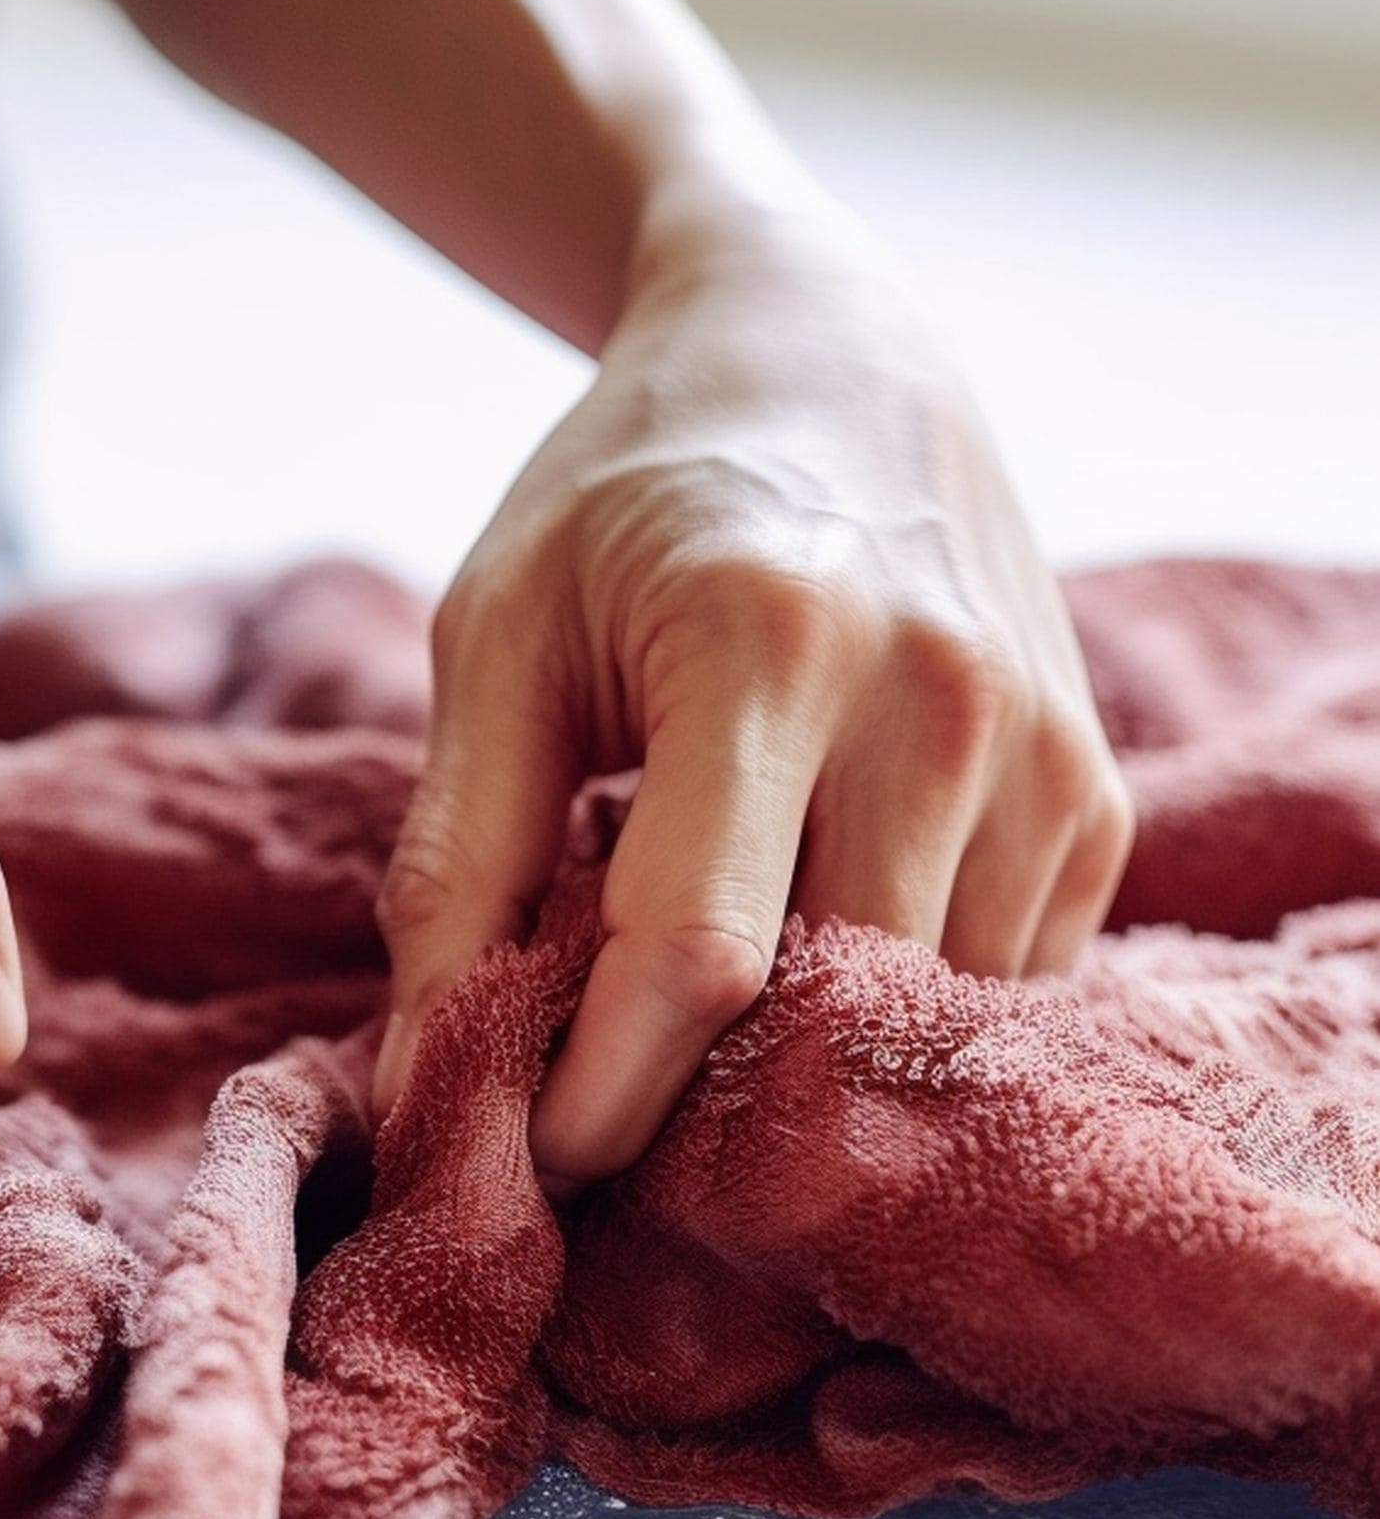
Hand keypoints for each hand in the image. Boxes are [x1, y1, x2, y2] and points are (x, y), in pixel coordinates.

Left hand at [371, 219, 1133, 1190]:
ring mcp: (1043, 748)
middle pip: (830, 1008)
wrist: (821, 354)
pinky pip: (1001, 982)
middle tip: (607, 1126)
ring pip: (929, 1022)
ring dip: (809, 1075)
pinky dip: (900, 1020)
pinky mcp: (1094, 789)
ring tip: (704, 1047)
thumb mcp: (495, 641)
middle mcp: (940, 699)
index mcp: (767, 646)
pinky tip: (812, 971)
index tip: (533, 1164)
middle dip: (705, 1110)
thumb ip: (451, 863)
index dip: (604, 1093)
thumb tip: (425, 1077)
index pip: (694, 952)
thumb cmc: (622, 501)